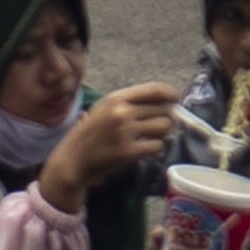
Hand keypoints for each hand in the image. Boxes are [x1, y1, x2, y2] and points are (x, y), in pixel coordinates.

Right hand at [36, 81, 180, 212]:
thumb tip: (165, 101)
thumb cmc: (91, 134)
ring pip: (164, 127)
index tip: (176, 98)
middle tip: (159, 126)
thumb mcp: (104, 109)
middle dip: (166, 117)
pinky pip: (157, 146)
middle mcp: (122, 112)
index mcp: (116, 98)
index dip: (170, 93)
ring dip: (162, 133)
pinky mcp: (129, 152)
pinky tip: (143, 150)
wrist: (73, 160)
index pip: (154, 89)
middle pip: (164, 109)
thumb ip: (129, 103)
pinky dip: (154, 148)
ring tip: (150, 137)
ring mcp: (126, 132)